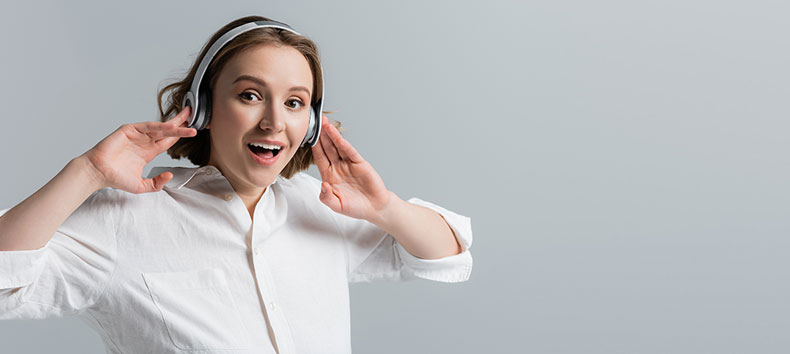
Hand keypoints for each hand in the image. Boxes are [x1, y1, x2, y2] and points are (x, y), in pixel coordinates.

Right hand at [81, 107, 196, 192]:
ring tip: (188, 120)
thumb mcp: (142, 185)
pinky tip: (171, 126)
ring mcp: (138, 135)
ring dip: (174, 124)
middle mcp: (145, 141)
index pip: (169, 141)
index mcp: (148, 152)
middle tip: (193, 114)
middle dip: (181, 122)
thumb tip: (170, 176)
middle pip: (167, 130)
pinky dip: (160, 126)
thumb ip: (157, 183)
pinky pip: (148, 126)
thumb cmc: (115, 178)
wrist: (98, 173)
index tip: (194, 130)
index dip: (181, 135)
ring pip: (160, 127)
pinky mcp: (129, 130)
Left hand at [312, 115, 392, 220]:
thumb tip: (323, 185)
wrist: (374, 208)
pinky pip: (350, 153)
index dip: (314, 147)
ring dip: (332, 136)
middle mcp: (338, 167)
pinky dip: (345, 145)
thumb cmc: (355, 207)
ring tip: (326, 124)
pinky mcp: (360, 163)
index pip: (320, 158)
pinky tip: (339, 138)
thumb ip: (327, 197)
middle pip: (328, 148)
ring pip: (338, 147)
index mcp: (329, 176)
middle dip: (322, 136)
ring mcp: (349, 164)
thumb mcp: (337, 206)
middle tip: (317, 122)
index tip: (308, 136)